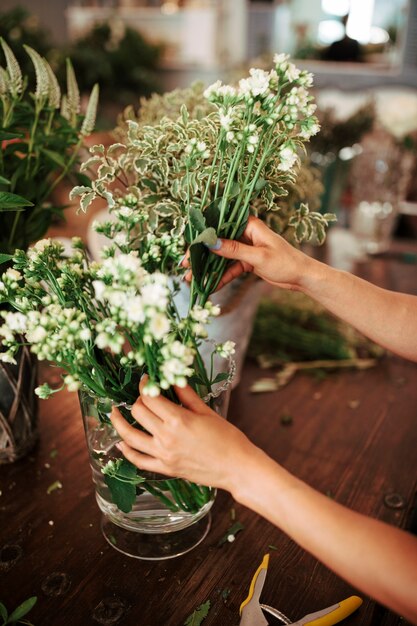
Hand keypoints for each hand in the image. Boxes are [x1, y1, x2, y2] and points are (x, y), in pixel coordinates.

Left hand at [110, 376, 255, 491]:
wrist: (236, 467)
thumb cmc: (227, 438)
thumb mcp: (207, 412)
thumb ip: (186, 395)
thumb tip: (173, 378)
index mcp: (178, 419)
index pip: (150, 397)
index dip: (145, 385)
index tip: (146, 379)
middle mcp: (166, 437)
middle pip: (138, 413)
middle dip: (137, 400)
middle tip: (142, 396)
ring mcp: (163, 455)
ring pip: (130, 437)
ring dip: (119, 423)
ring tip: (114, 413)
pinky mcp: (165, 469)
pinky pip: (139, 460)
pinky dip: (127, 451)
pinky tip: (121, 442)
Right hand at [181, 216, 310, 290]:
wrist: (302, 277)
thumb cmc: (285, 262)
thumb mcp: (258, 257)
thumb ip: (233, 250)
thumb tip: (211, 243)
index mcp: (249, 225)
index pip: (221, 225)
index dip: (203, 236)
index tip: (190, 247)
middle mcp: (245, 234)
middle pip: (217, 242)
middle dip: (201, 255)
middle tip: (185, 266)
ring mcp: (245, 248)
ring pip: (221, 257)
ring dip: (208, 268)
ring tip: (191, 279)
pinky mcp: (247, 262)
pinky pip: (229, 269)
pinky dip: (220, 277)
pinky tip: (208, 286)